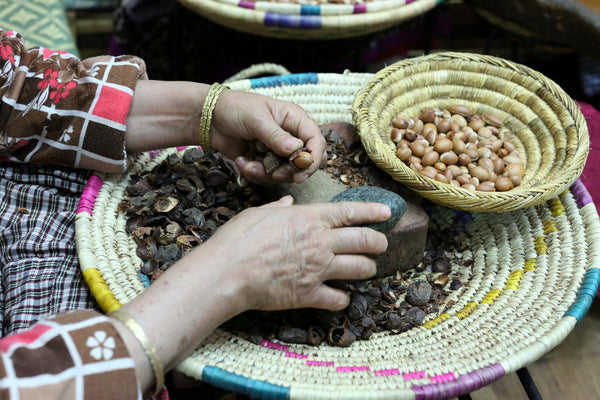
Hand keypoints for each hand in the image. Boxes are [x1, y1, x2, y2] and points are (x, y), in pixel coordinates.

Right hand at [118, 197, 389, 379]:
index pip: (351, 212)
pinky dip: (342, 299)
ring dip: (367, 269)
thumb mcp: (258, 213)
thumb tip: (286, 202)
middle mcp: (321, 242)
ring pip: (360, 268)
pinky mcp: (311, 294)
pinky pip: (339, 299)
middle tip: (381, 245)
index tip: (388, 213)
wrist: (228, 273)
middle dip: (379, 243)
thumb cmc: (239, 238)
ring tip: (367, 269)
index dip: (373, 212)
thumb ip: (278, 208)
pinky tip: (339, 297)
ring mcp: (319, 269)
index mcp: (310, 218)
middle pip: (365, 241)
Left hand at [210, 89, 324, 184]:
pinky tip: (242, 161)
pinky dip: (254, 173)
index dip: (313, 158)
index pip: (316, 141)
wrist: (209, 118)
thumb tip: (297, 150)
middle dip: (290, 172)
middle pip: (305, 162)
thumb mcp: (256, 119)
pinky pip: (268, 177)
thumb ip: (276, 136)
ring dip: (266, 174)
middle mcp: (290, 136)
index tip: (301, 171)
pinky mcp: (264, 162)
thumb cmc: (235, 108)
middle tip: (275, 174)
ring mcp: (277, 151)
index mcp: (294, 119)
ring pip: (285, 173)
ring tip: (248, 164)